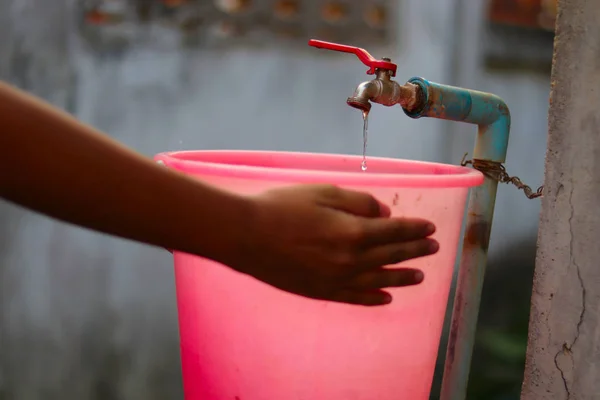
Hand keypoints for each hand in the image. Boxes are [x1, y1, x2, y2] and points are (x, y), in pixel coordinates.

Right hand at [226, 184, 438, 305]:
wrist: (247, 236)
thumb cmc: (283, 207)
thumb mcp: (323, 193)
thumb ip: (358, 203)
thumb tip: (384, 214)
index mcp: (353, 232)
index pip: (394, 232)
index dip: (414, 229)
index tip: (430, 228)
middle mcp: (351, 261)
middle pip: (391, 256)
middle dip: (415, 251)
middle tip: (433, 249)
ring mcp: (336, 280)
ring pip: (379, 281)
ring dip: (402, 278)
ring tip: (420, 276)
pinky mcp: (321, 292)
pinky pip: (355, 298)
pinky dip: (373, 298)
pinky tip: (385, 298)